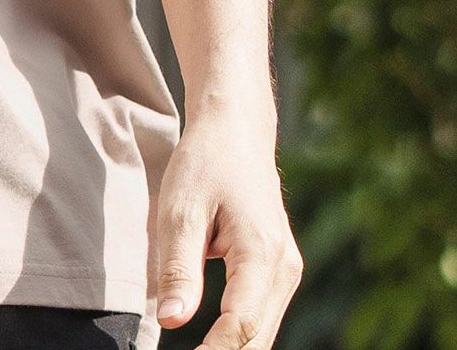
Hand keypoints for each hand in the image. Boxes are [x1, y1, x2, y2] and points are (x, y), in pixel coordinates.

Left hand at [148, 104, 304, 347]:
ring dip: (231, 347)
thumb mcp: (180, 209)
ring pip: (262, 331)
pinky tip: (211, 341)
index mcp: (262, 253)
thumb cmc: (205, 162)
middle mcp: (284, 268)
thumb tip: (170, 321)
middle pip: (257, 337)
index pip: (240, 325)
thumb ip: (178, 268)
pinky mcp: (278, 269)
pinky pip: (260, 315)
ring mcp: (286, 270)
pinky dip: (238, 334)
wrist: (236, 129)